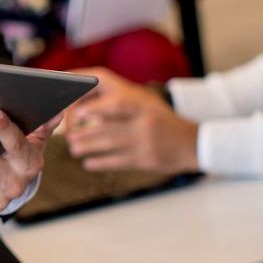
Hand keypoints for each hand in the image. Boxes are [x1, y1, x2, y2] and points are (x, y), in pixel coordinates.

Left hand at [65, 68, 198, 172]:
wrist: (193, 143)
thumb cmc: (160, 118)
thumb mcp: (145, 102)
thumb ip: (118, 99)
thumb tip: (81, 104)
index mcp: (143, 104)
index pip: (117, 102)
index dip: (96, 107)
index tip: (78, 112)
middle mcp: (144, 122)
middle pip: (109, 126)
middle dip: (85, 132)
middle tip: (68, 135)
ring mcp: (145, 142)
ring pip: (110, 144)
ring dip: (88, 147)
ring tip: (74, 147)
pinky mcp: (146, 160)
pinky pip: (118, 162)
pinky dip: (101, 163)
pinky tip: (88, 163)